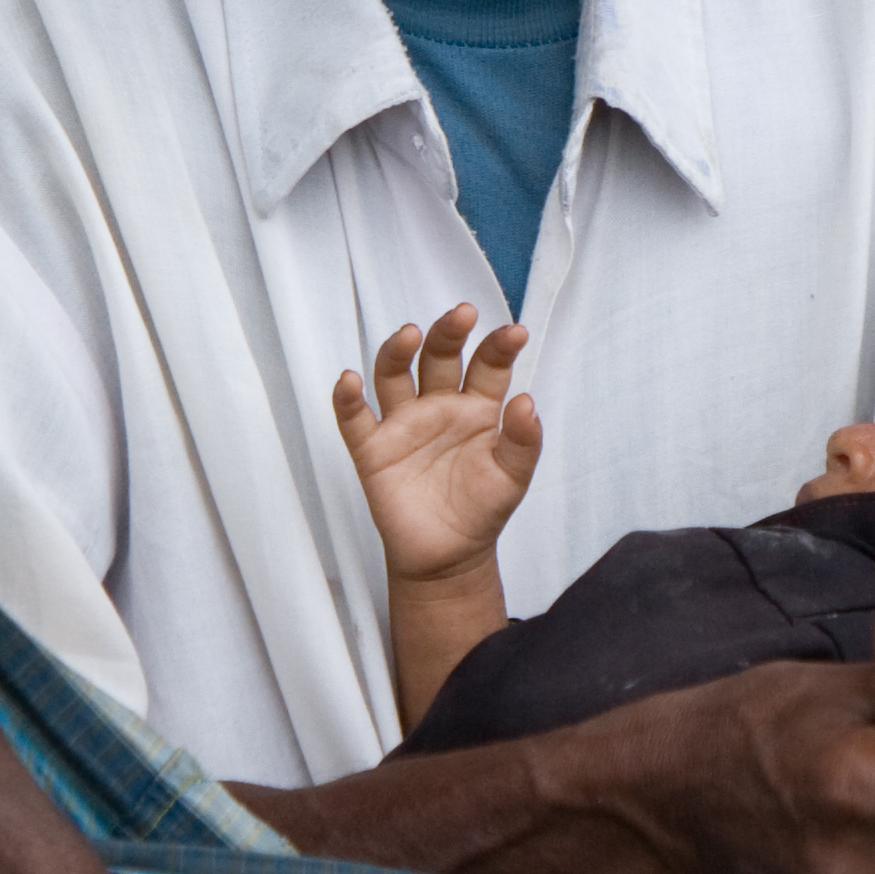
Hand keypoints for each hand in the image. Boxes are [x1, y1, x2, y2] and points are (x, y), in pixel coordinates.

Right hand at [334, 305, 542, 580]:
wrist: (448, 558)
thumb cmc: (482, 510)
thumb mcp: (513, 478)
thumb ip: (522, 441)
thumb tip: (526, 401)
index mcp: (476, 407)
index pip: (487, 366)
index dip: (498, 347)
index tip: (514, 333)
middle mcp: (438, 406)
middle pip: (438, 357)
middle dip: (448, 334)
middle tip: (461, 315)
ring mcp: (403, 425)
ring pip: (394, 375)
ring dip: (398, 352)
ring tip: (409, 334)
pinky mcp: (373, 450)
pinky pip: (355, 419)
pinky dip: (347, 399)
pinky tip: (349, 380)